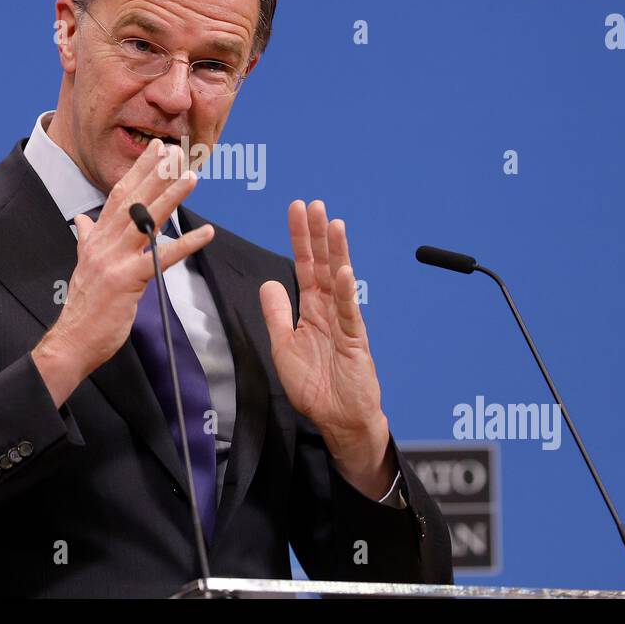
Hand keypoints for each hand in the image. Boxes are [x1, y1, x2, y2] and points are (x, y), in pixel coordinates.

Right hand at [33, 138, 214, 399]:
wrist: (73, 340)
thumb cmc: (84, 306)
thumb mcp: (83, 264)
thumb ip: (86, 238)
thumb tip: (81, 219)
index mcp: (96, 237)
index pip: (118, 195)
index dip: (137, 170)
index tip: (154, 150)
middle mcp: (103, 243)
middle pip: (132, 199)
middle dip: (155, 172)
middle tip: (175, 151)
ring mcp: (114, 260)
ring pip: (146, 221)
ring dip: (171, 197)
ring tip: (192, 177)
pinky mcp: (127, 280)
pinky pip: (161, 258)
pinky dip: (185, 244)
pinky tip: (206, 233)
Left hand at [259, 199, 392, 496]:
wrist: (338, 419)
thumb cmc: (315, 386)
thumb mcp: (283, 346)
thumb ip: (277, 314)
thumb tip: (269, 283)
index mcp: (312, 309)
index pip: (305, 266)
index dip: (300, 238)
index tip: (296, 209)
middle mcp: (329, 310)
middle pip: (322, 264)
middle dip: (317, 235)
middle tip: (313, 204)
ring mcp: (344, 322)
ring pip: (339, 281)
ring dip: (336, 252)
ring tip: (333, 224)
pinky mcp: (355, 341)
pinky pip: (349, 313)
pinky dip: (346, 292)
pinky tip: (343, 271)